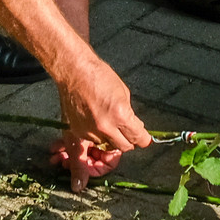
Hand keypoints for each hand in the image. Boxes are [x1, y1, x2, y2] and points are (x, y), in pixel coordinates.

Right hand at [54, 59, 149, 192]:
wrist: (74, 72)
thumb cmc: (99, 76)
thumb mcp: (124, 93)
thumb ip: (129, 114)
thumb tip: (134, 127)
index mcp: (120, 115)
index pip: (138, 138)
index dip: (144, 139)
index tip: (145, 139)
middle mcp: (105, 127)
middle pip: (125, 147)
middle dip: (130, 141)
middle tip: (130, 132)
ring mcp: (90, 132)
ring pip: (108, 146)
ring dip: (112, 139)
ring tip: (110, 123)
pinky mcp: (78, 132)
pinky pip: (94, 141)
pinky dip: (98, 136)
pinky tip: (98, 122)